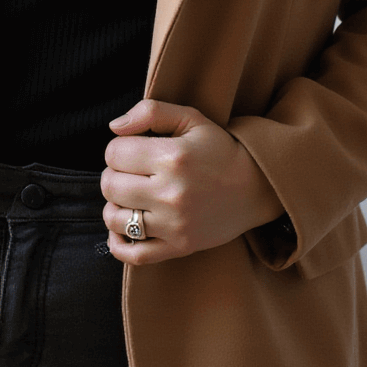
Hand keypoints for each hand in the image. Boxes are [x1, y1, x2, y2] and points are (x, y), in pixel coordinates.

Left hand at [100, 98, 282, 264]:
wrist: (257, 186)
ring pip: (114, 218)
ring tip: (130, 198)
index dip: (117, 148)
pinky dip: (119, 243)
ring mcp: (174, 224)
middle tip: (130, 173)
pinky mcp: (180, 247)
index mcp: (172, 157)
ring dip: (114, 206)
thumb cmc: (220, 149)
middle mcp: (171, 193)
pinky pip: (134, 254)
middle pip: (110, 185)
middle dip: (113, 174)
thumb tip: (114, 126)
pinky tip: (123, 229)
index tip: (132, 150)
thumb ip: (151, 112)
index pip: (114, 153)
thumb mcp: (191, 119)